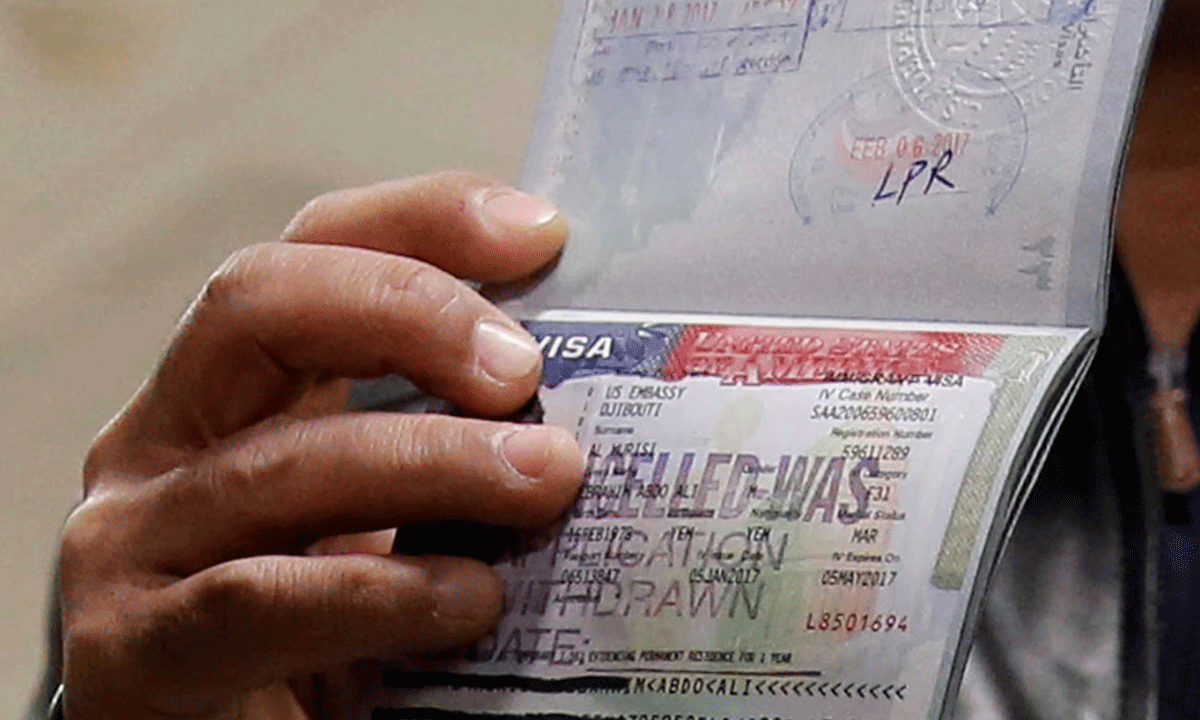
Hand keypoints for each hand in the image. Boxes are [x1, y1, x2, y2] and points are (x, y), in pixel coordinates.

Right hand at [60, 172, 584, 719]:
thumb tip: (589, 383)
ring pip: (283, 460)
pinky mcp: (137, 651)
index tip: (538, 232)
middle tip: (522, 368)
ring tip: (545, 477)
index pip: (311, 250)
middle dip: (407, 312)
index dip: (419, 219)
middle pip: (260, 304)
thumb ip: (443, 435)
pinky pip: (264, 595)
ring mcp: (135, 540)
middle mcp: (164, 438)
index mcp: (234, 388)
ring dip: (432, 460)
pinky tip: (472, 598)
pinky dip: (383, 590)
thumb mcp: (390, 507)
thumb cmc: (329, 628)